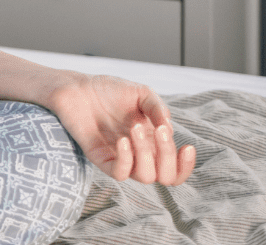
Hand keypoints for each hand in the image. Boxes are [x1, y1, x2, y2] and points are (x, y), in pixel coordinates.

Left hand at [44, 73, 195, 184]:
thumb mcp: (142, 94)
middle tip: (158, 132)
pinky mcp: (101, 158)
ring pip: (145, 177)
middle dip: (168, 157)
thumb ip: (158, 109)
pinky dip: (126, 159)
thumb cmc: (109, 91)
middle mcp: (139, 155)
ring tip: (134, 128)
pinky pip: (119, 173)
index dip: (186, 166)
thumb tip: (169, 129)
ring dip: (146, 153)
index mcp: (153, 143)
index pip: (175, 169)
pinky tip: (123, 139)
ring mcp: (121, 158)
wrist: (78, 87)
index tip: (187, 147)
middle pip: (166, 177)